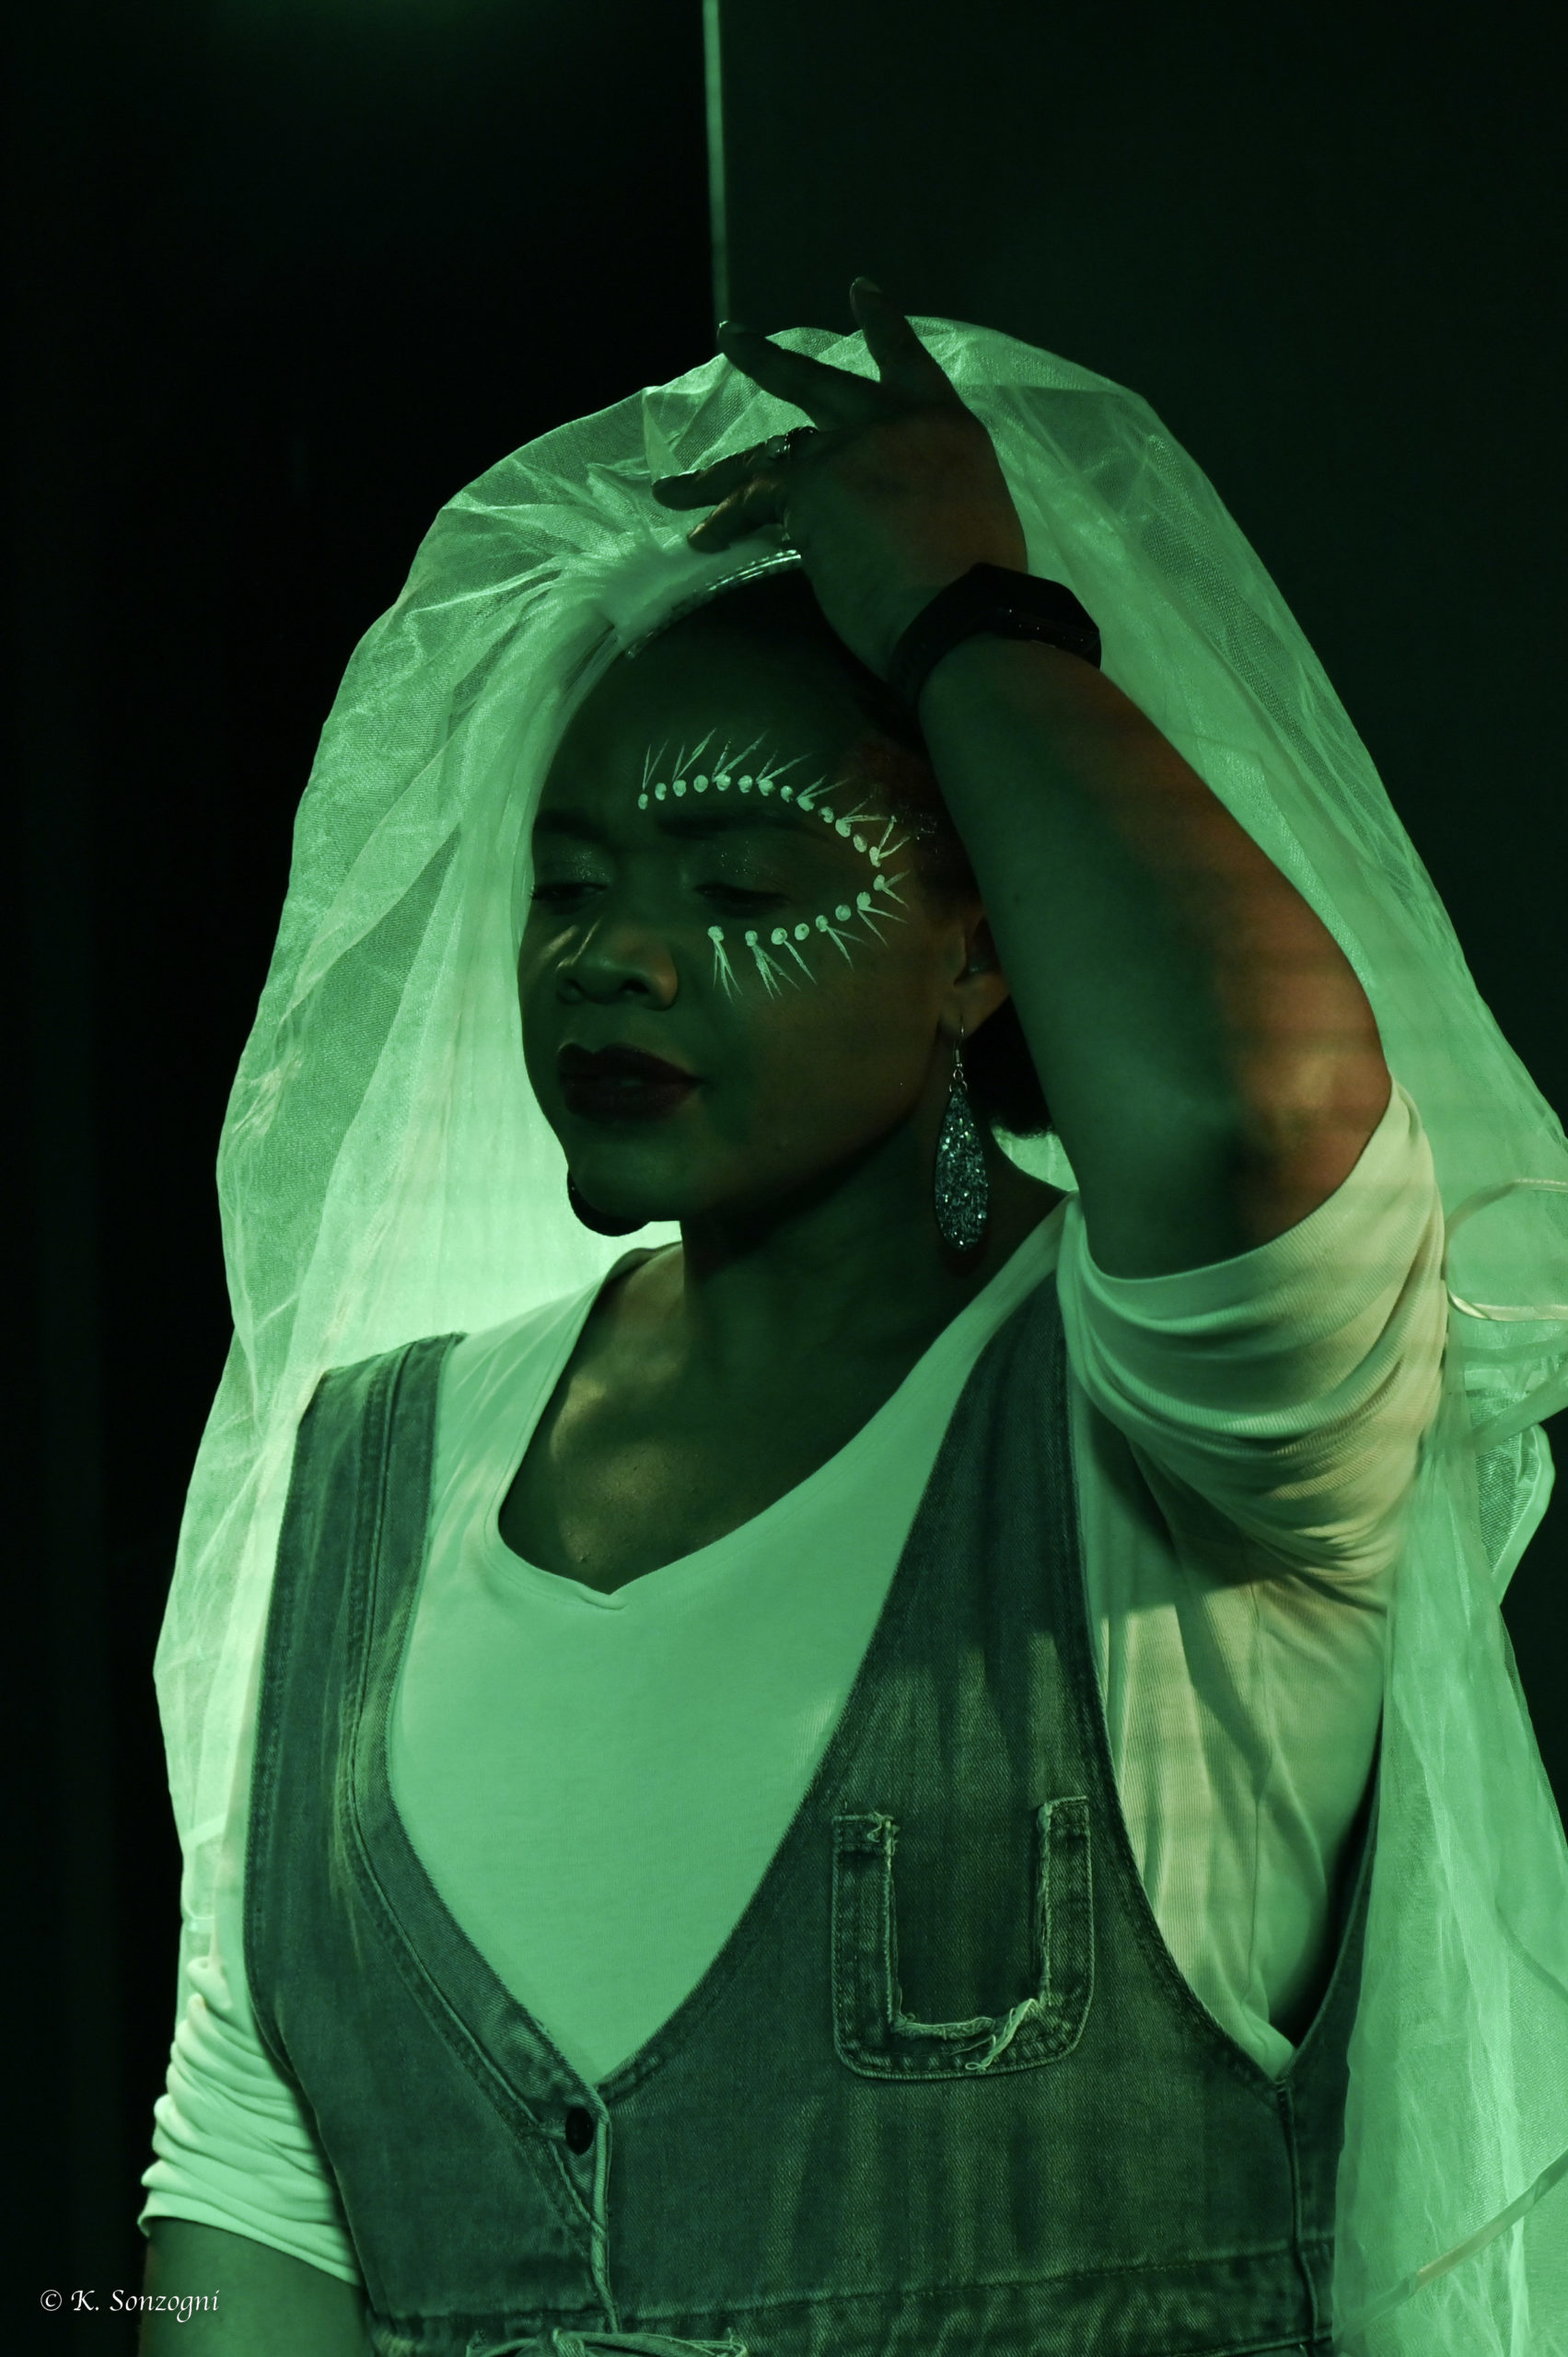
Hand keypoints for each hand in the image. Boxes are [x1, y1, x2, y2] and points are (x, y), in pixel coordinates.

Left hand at [650, 278, 1028, 679]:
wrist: (965, 612)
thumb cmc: (983, 585)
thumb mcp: (975, 512)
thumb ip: (929, 491)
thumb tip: (900, 516)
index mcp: (945, 424)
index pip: (907, 358)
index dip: (882, 323)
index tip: (860, 289)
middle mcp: (890, 422)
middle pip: (814, 380)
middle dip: (764, 359)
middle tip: (731, 337)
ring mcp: (845, 450)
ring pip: (765, 454)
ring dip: (713, 478)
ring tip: (673, 488)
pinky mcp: (808, 490)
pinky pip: (752, 505)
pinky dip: (725, 524)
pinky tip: (701, 537)